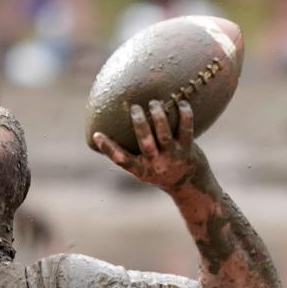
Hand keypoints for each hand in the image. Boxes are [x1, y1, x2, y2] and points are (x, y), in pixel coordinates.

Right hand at [92, 99, 207, 192]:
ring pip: (164, 135)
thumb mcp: (144, 167)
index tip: (97, 134)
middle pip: (145, 143)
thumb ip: (131, 152)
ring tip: (154, 102)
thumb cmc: (160, 169)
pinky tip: (181, 103)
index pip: (121, 160)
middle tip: (134, 107)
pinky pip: (186, 131)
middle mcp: (156, 164)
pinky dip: (185, 116)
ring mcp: (172, 158)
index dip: (108, 148)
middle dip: (140, 124)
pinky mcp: (187, 151)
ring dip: (159, 117)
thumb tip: (107, 126)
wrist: (189, 185)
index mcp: (141, 169)